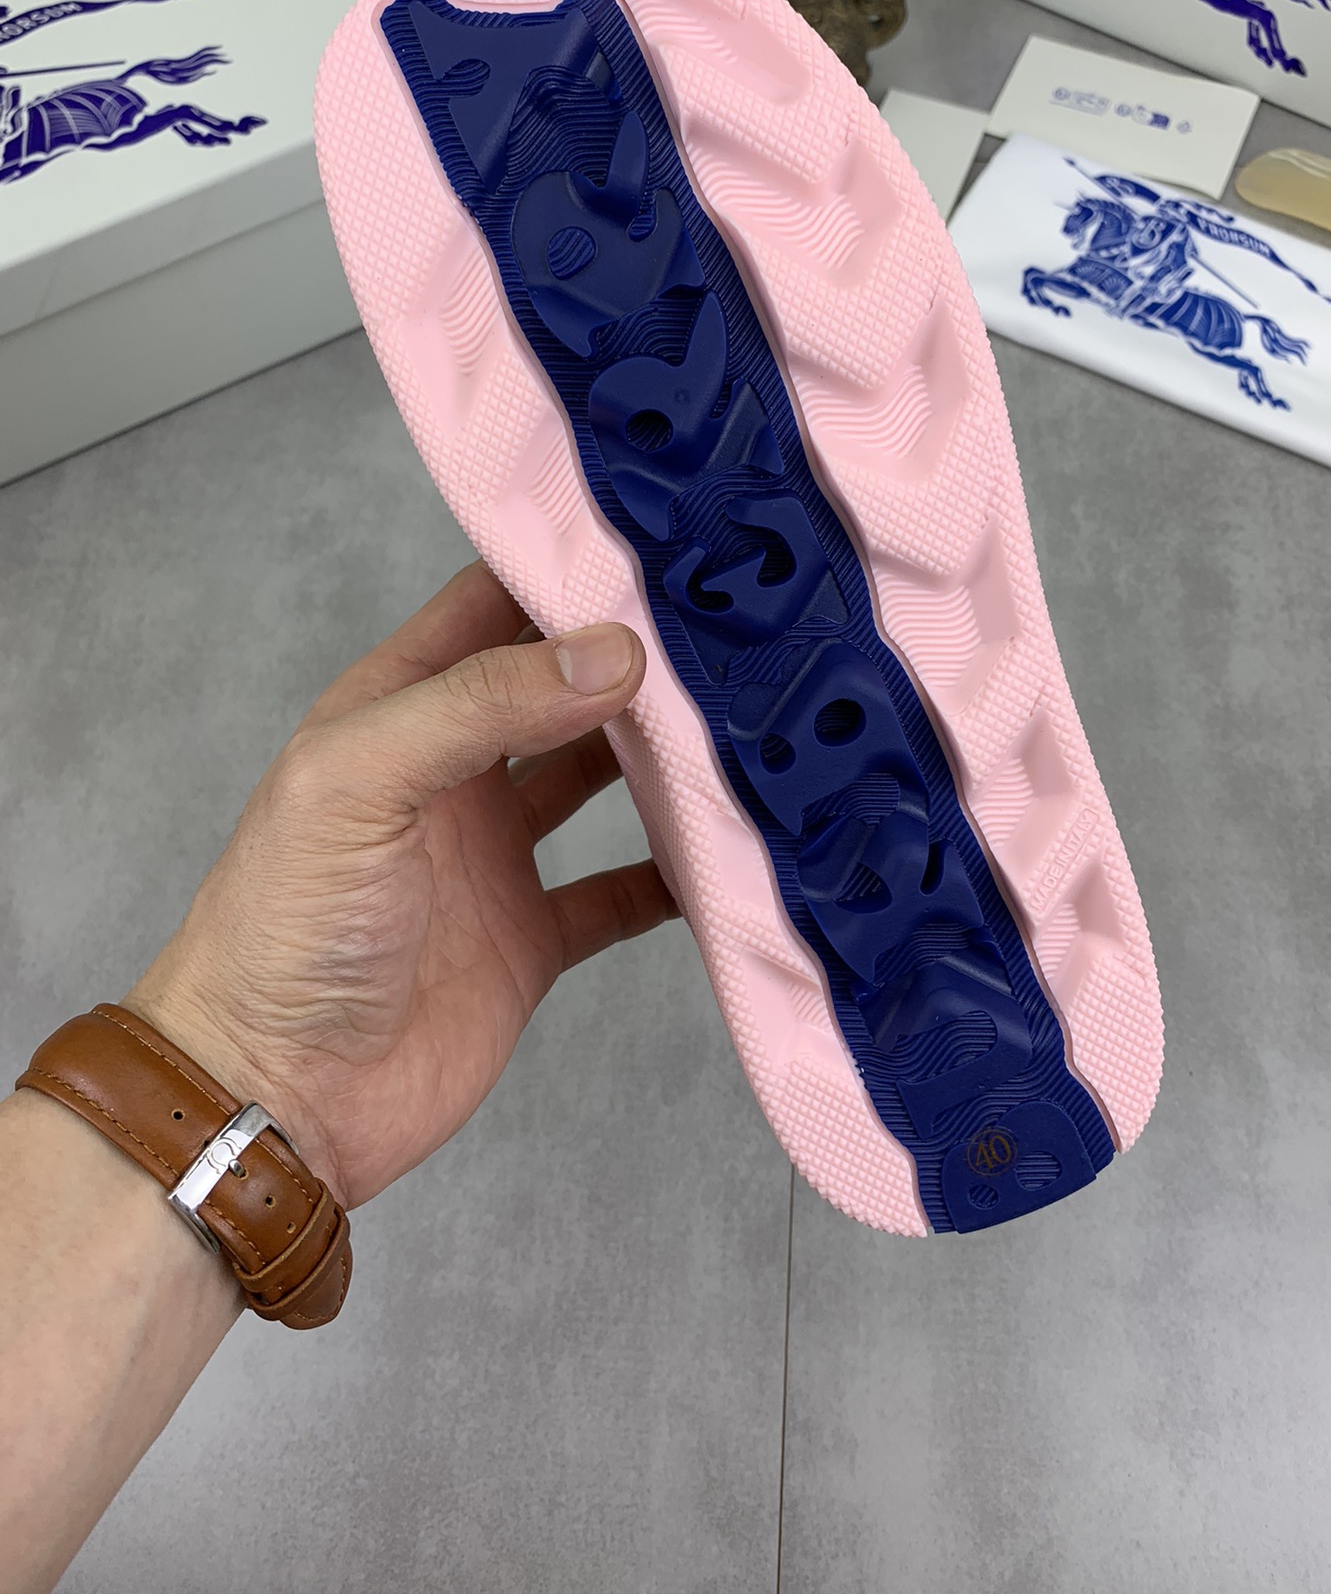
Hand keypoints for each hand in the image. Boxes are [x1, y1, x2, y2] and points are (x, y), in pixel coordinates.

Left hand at [124, 562, 675, 1207]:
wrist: (277, 1097)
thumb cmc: (282, 928)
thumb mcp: (362, 782)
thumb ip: (480, 705)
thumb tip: (608, 651)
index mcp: (398, 711)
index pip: (491, 608)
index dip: (563, 570)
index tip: (658, 542)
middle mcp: (452, 773)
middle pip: (559, 687)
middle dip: (632, 656)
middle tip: (728, 623)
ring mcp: (494, 856)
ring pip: (600, 778)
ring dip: (661, 756)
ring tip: (744, 718)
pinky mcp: (530, 939)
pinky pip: (620, 892)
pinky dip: (674, 873)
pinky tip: (728, 850)